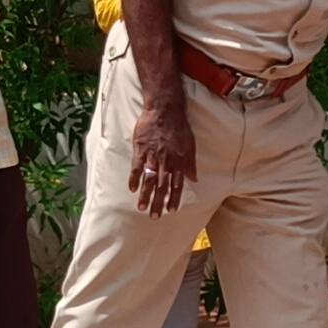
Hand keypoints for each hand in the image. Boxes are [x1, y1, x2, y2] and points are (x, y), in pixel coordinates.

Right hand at [131, 101, 196, 217]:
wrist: (165, 110)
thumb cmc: (179, 127)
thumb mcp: (190, 145)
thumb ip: (190, 164)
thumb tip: (195, 179)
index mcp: (179, 162)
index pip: (177, 184)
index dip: (174, 198)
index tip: (171, 210)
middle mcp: (166, 162)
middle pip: (162, 186)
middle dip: (159, 203)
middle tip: (155, 217)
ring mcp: (152, 156)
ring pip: (149, 180)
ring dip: (145, 195)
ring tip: (142, 208)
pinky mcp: (140, 149)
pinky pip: (137, 166)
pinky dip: (134, 178)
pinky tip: (132, 189)